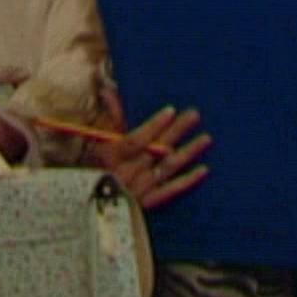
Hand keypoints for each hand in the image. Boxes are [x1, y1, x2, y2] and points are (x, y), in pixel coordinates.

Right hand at [92, 104, 210, 210]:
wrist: (90, 207)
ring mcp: (136, 191)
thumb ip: (108, 117)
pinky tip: (203, 169)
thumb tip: (108, 88)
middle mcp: (124, 174)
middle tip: (194, 115)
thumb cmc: (92, 166)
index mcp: (109, 156)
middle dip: (175, 131)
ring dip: (187, 153)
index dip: (153, 126)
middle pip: (154, 151)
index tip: (170, 110)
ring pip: (165, 169)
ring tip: (206, 138)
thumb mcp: (97, 141)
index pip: (134, 140)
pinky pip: (169, 192)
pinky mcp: (145, 205)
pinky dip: (186, 181)